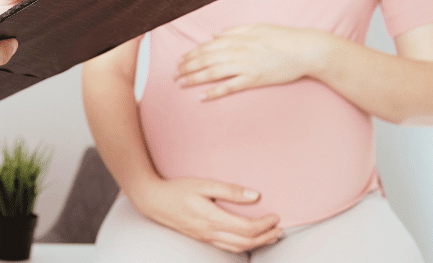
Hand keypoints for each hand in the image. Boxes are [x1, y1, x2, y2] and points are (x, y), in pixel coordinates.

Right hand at [130, 178, 282, 252]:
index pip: (246, 228)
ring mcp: (205, 237)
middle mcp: (209, 232)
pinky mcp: (202, 237)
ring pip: (237, 247)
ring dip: (257, 244)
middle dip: (266, 237)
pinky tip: (249, 239)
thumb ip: (229, 190)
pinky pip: (227, 247)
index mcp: (212, 218)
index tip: (276, 216)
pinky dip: (243, 245)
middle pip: (245, 242)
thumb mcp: (203, 184)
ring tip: (271, 236)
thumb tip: (254, 196)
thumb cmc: (176, 189)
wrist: (152, 201)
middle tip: (280, 229)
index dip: (265, 224)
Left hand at [175, 24, 332, 99]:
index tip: (179, 61)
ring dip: (194, 79)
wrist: (306, 50)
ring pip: (213, 73)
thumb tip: (214, 34)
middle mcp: (238, 51)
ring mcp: (245, 66)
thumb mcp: (257, 28)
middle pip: (205, 60)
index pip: (207, 47)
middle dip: (187, 67)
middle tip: (174, 75)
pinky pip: (229, 87)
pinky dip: (214, 92)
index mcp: (237, 39)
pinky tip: (202, 97)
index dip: (191, 55)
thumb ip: (234, 31)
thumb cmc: (283, 37)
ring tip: (181, 84)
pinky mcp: (254, 79)